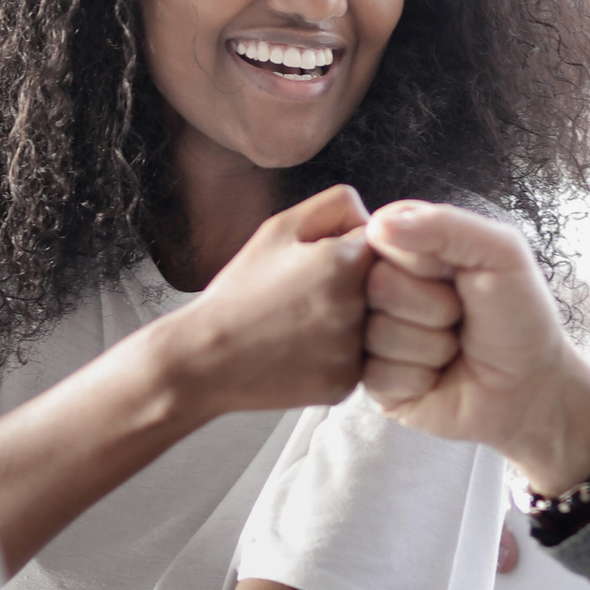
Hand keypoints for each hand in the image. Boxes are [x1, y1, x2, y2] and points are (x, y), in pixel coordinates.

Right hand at [160, 184, 377, 417]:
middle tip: (309, 296)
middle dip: (354, 286)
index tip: (317, 265)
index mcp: (346, 262)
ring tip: (302, 323)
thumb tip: (375, 218)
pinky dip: (337, 354)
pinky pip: (359, 360)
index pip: (382, 244)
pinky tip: (302, 350)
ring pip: (373, 324)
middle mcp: (358, 307)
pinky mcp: (346, 384)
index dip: (348, 250)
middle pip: (383, 286)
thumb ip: (336, 205)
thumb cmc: (241, 290)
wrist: (206, 357)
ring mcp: (354, 351)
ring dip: (349, 321)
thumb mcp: (280, 228)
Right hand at [359, 201, 589, 494]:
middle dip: (432, 306)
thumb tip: (380, 225)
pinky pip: (377, 375)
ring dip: (430, 345)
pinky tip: (438, 377)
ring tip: (455, 347)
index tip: (457, 273)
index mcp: (410, 248)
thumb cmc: (520, 315)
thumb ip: (446, 225)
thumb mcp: (501, 253)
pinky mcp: (376, 381)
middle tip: (461, 316)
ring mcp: (377, 335)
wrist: (532, 386)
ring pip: (377, 333)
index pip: (382, 236)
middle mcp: (386, 288)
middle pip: (376, 285)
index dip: (423, 261)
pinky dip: (418, 378)